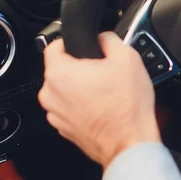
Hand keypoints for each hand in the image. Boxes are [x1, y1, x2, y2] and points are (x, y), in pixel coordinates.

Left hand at [38, 32, 160, 168]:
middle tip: (106, 72)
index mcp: (60, 73)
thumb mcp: (127, 58)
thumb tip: (103, 37)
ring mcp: (55, 114)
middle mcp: (50, 94)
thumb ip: (109, 39)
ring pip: (66, 90)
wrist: (130, 142)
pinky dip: (83, 106)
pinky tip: (104, 107)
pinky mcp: (64, 129)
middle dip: (82, 67)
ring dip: (82, 87)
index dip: (74, 42)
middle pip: (62, 69)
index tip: (88, 47)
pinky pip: (70, 108)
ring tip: (107, 91)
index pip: (54, 45)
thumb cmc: (127, 106)